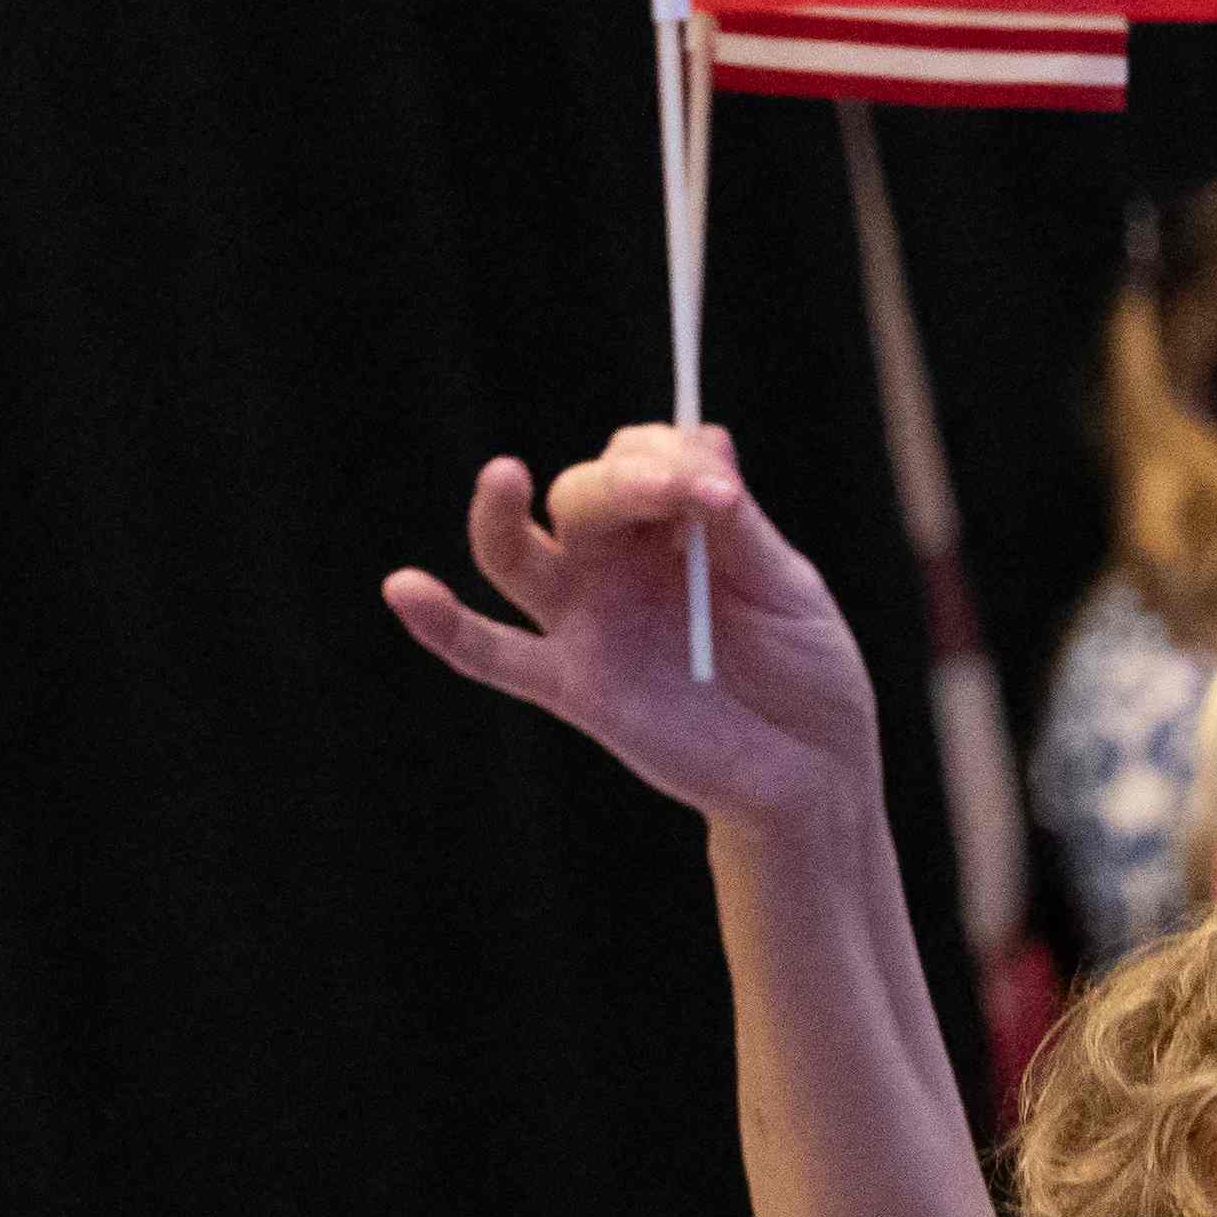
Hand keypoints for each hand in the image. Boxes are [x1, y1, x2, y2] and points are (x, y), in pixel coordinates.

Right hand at [378, 428, 886, 839]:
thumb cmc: (805, 668)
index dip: (671, 459)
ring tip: (502, 476)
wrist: (811, 771)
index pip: (640, 456)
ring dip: (499, 513)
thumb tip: (704, 445)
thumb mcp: (786, 587)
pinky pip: (494, 654)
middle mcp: (616, 561)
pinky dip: (445, 626)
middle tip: (679, 495)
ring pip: (516, 553)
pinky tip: (405, 590)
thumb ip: (737, 527)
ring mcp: (586, 620)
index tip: (720, 496)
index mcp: (671, 524)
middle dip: (624, 482)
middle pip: (581, 493)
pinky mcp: (571, 685)